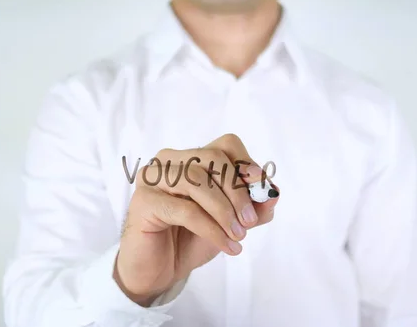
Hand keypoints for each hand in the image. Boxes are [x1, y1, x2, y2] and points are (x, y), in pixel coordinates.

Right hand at [114, 134, 278, 305]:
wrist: (159, 271)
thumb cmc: (191, 239)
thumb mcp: (230, 222)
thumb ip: (253, 207)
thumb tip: (273, 193)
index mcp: (190, 158)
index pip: (224, 145)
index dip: (246, 163)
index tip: (261, 186)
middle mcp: (169, 161)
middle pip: (212, 157)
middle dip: (237, 189)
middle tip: (249, 220)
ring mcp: (152, 178)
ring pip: (197, 180)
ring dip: (224, 210)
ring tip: (238, 235)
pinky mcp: (144, 202)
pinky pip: (185, 209)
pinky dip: (212, 229)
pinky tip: (226, 246)